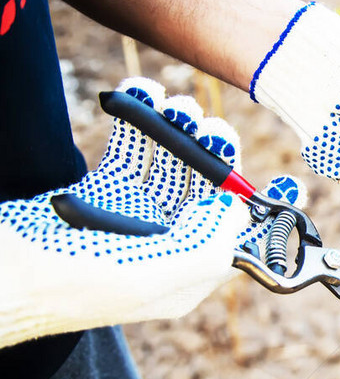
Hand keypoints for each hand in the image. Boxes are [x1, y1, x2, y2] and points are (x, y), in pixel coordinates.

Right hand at [0, 79, 305, 347]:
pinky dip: (138, 121)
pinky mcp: (101, 192)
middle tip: (209, 126)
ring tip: (173, 106)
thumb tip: (240, 215)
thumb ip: (207, 249)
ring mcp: (133, 217)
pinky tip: (140, 93)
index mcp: (188, 272)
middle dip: (213, 154)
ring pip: (171, 165)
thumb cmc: (73, 285)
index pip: (237, 232)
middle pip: (207, 190)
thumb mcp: (153, 278)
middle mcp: (167, 244)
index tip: (274, 173)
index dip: (256, 200)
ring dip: (178, 132)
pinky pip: (130, 150)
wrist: (1, 276)